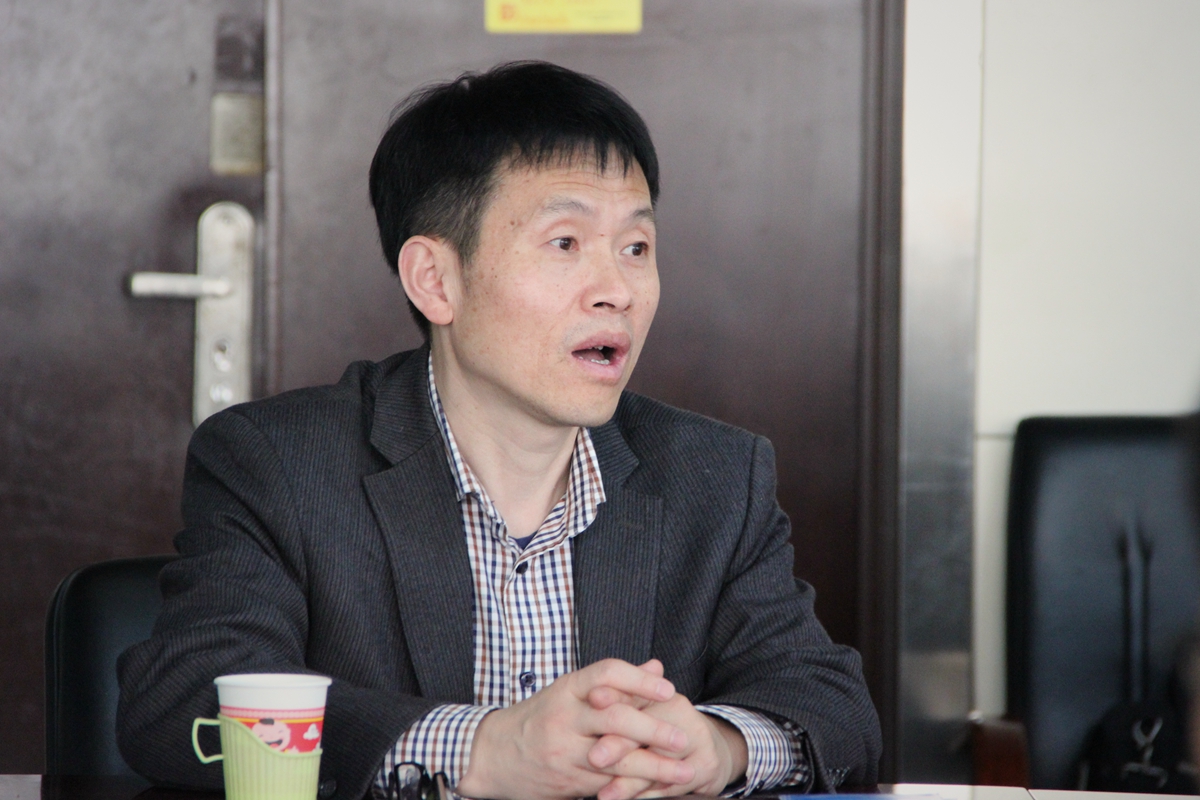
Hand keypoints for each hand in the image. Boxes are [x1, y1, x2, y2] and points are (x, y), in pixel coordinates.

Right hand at [456, 659, 695, 799]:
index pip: (607, 674)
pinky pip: (607, 782)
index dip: (639, 680)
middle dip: (654, 729)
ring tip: (686, 772)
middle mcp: (565, 717)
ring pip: (616, 758)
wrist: (492, 755)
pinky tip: (660, 788)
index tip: (668, 689)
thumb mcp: (572, 693)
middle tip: (684, 738)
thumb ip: (616, 684)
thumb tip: (657, 667)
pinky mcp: (568, 780)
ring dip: (655, 767)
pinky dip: (636, 785)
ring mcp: (565, 751)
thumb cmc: (540, 718)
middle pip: (614, 718)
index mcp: (568, 688)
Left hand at [586, 688, 748, 799]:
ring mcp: (697, 735)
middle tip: (594, 757)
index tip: (593, 699)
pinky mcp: (708, 762)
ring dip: (629, 781)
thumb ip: (619, 708)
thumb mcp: (642, 718)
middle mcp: (680, 708)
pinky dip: (650, 794)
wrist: (708, 750)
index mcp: (658, 693)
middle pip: (646, 727)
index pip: (634, 692)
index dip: (614, 695)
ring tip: (607, 794)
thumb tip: (594, 692)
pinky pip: (675, 782)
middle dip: (618, 744)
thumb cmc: (662, 733)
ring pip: (659, 760)